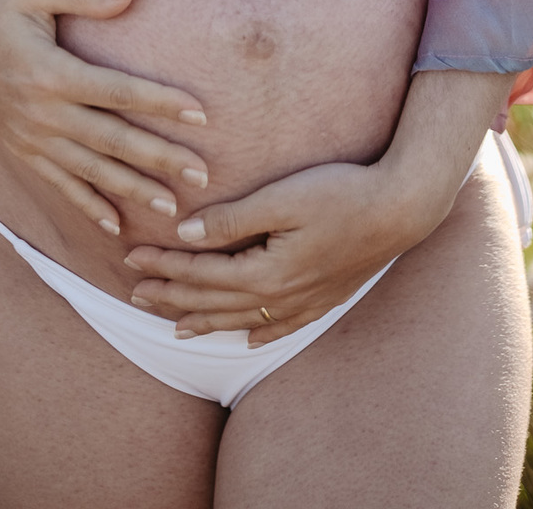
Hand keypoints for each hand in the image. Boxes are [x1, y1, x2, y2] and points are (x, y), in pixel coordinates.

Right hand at [0, 0, 209, 235]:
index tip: (201, 114)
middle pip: (113, 141)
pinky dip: (88, 206)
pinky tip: (115, 226)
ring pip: (91, 171)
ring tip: (172, 207)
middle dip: (160, 158)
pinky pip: (59, 184)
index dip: (161, 103)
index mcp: (51, 74)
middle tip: (203, 174)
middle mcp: (43, 114)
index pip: (118, 92)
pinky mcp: (21, 150)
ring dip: (133, 189)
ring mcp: (31, 138)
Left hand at [123, 157, 426, 344]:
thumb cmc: (341, 193)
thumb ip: (233, 219)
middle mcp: (282, 296)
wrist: (401, 209)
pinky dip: (257, 333)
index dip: (163, 267)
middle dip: (172, 297)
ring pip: (242, 319)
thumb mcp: (282, 198)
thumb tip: (186, 232)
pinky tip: (247, 339)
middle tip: (134, 296)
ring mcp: (305, 301)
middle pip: (214, 302)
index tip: (130, 260)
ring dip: (205, 321)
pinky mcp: (324, 297)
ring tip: (175, 328)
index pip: (200, 273)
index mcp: (266, 271)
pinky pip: (281, 326)